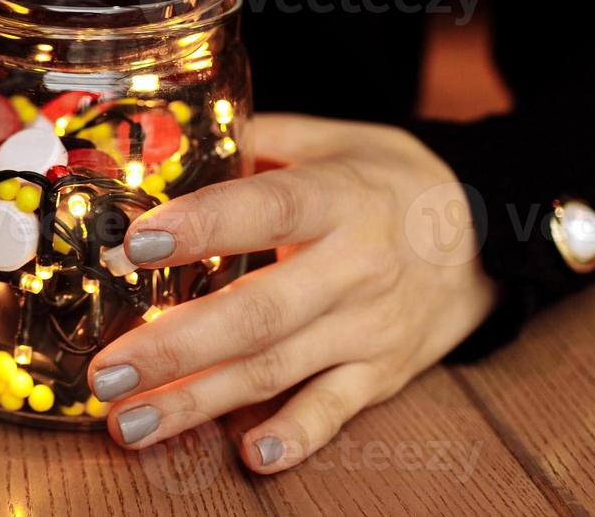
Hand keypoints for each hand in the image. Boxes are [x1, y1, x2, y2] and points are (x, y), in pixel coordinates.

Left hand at [89, 113, 498, 471]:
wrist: (488, 234)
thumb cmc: (386, 179)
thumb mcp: (331, 139)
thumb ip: (255, 138)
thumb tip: (166, 140)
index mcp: (336, 197)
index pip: (264, 210)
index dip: (202, 226)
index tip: (134, 244)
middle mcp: (354, 266)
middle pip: (258, 313)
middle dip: (175, 347)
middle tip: (106, 372)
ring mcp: (369, 327)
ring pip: (277, 370)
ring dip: (198, 403)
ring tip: (129, 422)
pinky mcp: (383, 373)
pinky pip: (335, 411)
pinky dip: (294, 437)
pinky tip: (247, 457)